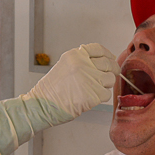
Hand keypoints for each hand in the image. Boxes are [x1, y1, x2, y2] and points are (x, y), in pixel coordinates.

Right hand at [0, 43, 117, 154]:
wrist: (41, 104)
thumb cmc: (51, 90)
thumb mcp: (64, 67)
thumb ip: (82, 62)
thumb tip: (102, 63)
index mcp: (75, 55)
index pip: (98, 49)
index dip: (107, 54)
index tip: (110, 59)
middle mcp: (83, 64)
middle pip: (108, 64)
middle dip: (112, 70)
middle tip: (112, 75)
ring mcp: (89, 78)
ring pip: (110, 79)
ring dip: (105, 85)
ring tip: (93, 90)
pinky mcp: (94, 94)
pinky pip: (106, 94)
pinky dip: (100, 98)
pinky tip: (89, 98)